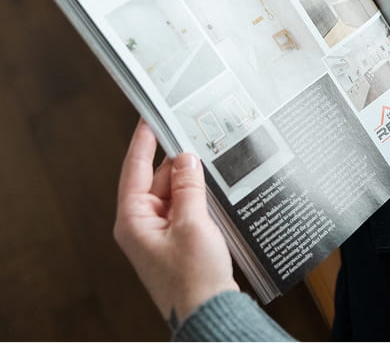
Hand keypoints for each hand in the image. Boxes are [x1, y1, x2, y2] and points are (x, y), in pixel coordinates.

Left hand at [114, 120, 238, 327]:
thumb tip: (185, 157)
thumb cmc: (193, 280)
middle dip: (177, 161)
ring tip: (210, 164)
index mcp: (134, 220)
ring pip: (174, 193)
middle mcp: (142, 226)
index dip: (144, 141)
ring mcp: (160, 235)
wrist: (208, 314)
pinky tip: (213, 189)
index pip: (136, 169)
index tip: (150, 117)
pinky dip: (198, 197)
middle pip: (157, 179)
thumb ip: (188, 186)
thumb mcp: (193, 223)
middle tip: (196, 136)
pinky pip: (185, 209)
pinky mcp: (178, 242)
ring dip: (191, 181)